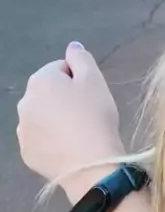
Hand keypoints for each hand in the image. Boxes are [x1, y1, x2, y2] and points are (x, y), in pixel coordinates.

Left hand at [17, 43, 123, 192]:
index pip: (61, 69)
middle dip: (65, 97)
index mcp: (40, 80)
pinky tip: (69, 145)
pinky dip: (52, 138)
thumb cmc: (94, 115)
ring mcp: (23, 130)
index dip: (79, 79)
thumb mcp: (94, 79)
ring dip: (56, 117)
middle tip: (86, 111)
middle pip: (49, 92)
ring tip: (78, 130)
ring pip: (43, 115)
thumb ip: (81, 57)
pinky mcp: (26, 153)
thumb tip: (72, 46)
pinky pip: (41, 137)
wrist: (90, 164)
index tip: (90, 95)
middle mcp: (24, 102)